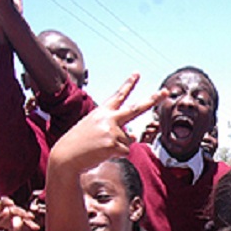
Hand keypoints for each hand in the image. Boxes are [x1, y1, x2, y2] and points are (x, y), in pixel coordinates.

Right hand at [49, 73, 164, 173]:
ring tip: (100, 147)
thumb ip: (115, 129)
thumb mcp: (94, 129)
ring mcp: (112, 131)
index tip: (137, 73)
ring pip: (129, 140)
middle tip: (165, 92)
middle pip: (136, 108)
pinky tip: (102, 153)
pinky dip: (116, 155)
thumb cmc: (79, 143)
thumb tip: (135, 136)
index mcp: (102, 112)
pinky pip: (125, 151)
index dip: (128, 84)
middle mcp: (109, 118)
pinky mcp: (114, 144)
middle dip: (152, 100)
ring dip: (117, 146)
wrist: (65, 157)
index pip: (118, 96)